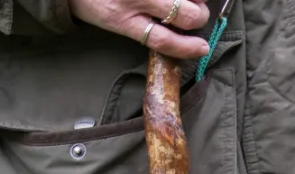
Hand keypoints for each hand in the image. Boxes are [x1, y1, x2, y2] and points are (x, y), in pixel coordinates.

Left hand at [74, 0, 212, 59]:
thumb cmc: (92, 0)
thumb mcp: (111, 21)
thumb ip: (141, 28)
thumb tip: (179, 33)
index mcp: (122, 20)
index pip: (163, 40)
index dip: (188, 47)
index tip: (202, 47)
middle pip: (184, 15)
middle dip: (198, 17)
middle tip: (196, 15)